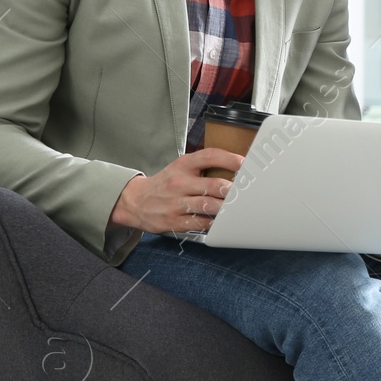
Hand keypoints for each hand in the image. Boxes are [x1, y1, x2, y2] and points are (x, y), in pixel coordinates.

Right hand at [109, 149, 246, 234]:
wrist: (135, 201)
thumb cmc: (165, 183)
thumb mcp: (180, 167)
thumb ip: (203, 166)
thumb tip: (236, 167)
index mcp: (182, 166)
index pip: (209, 156)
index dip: (230, 159)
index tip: (246, 163)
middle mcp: (179, 183)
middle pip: (212, 185)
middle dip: (232, 189)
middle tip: (245, 192)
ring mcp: (176, 203)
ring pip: (208, 206)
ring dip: (225, 208)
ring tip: (236, 208)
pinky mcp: (174, 221)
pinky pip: (200, 223)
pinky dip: (213, 222)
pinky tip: (219, 221)